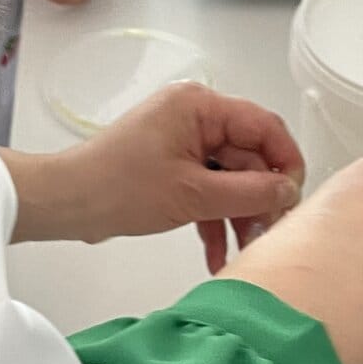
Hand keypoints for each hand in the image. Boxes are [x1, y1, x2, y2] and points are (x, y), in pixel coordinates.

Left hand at [1, 83, 304, 263]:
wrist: (67, 203)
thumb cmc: (118, 188)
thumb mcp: (192, 194)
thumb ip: (248, 193)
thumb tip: (289, 192)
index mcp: (200, 106)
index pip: (264, 127)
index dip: (286, 163)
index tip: (295, 199)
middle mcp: (195, 118)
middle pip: (249, 157)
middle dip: (260, 200)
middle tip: (269, 236)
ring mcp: (184, 143)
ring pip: (230, 179)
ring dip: (239, 216)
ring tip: (246, 253)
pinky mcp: (173, 167)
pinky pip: (208, 190)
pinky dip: (214, 220)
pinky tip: (219, 257)